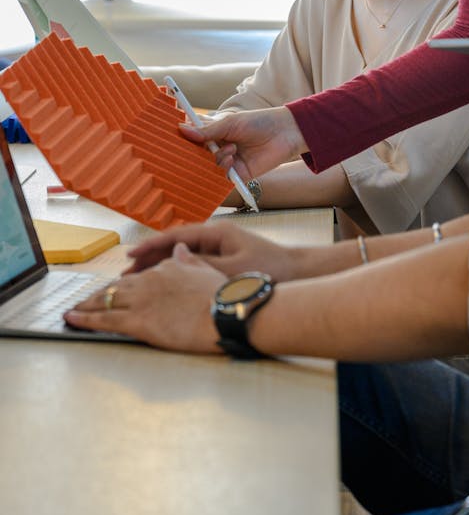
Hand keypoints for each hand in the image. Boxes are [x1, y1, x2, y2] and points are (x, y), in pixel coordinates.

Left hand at [64, 245, 224, 352]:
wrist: (224, 313)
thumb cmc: (221, 297)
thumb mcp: (206, 272)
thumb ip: (189, 261)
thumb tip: (178, 248)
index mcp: (166, 269)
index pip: (138, 276)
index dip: (124, 284)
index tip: (116, 289)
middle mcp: (149, 281)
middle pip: (117, 287)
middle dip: (99, 295)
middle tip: (84, 301)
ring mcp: (141, 300)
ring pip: (106, 300)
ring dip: (86, 306)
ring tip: (73, 310)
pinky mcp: (136, 320)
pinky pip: (104, 319)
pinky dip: (85, 319)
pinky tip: (73, 319)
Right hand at [125, 220, 297, 281]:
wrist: (296, 273)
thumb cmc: (268, 268)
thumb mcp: (233, 269)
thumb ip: (203, 264)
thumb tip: (174, 259)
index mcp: (216, 232)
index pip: (176, 235)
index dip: (151, 244)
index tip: (130, 253)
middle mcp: (215, 236)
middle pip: (174, 244)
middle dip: (149, 256)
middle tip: (126, 272)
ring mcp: (218, 248)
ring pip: (181, 255)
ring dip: (160, 264)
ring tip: (137, 278)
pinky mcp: (222, 260)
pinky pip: (192, 264)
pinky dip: (175, 271)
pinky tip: (162, 283)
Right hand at [180, 106, 305, 180]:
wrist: (285, 133)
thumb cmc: (259, 122)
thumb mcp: (230, 123)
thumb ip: (207, 131)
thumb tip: (182, 129)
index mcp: (215, 132)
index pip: (193, 137)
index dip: (184, 138)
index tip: (174, 137)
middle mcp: (219, 148)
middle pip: (198, 155)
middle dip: (196, 154)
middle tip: (196, 150)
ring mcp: (228, 162)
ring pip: (209, 166)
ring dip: (217, 158)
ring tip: (232, 149)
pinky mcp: (238, 174)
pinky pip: (223, 178)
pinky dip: (223, 170)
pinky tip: (231, 160)